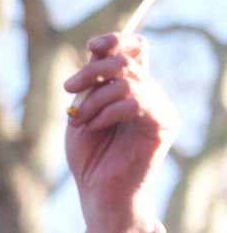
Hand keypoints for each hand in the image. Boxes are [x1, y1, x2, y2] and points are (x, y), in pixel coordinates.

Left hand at [64, 33, 175, 232]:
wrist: (97, 191)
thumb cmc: (89, 154)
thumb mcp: (83, 109)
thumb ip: (93, 82)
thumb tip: (98, 48)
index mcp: (132, 87)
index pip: (134, 48)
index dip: (115, 41)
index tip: (91, 47)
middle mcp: (150, 93)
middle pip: (126, 61)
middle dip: (92, 72)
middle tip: (69, 89)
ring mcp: (159, 108)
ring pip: (128, 81)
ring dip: (95, 99)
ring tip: (80, 120)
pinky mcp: (163, 125)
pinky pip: (135, 103)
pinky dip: (107, 112)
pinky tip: (93, 127)